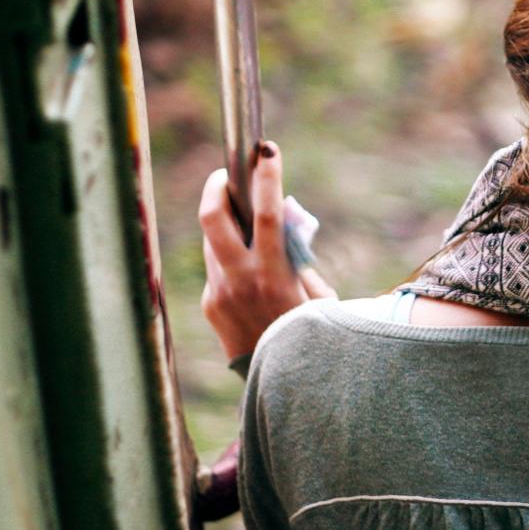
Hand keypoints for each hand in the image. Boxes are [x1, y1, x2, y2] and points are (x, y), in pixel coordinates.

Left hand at [199, 141, 336, 362]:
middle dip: (217, 187)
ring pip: (212, 241)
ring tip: (243, 220)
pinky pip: (216, 268)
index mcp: (273, 274)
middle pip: (213, 218)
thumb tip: (287, 224)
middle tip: (226, 174)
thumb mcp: (318, 296)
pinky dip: (230, 259)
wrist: (280, 380)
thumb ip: (300, 259)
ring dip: (226, 225)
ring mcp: (220, 292)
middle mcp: (240, 280)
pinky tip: (247, 268)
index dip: (267, 176)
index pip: (268, 214)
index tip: (266, 149)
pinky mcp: (210, 305)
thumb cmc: (311, 334)